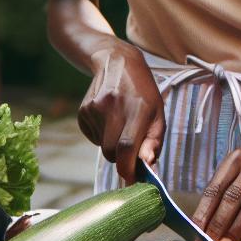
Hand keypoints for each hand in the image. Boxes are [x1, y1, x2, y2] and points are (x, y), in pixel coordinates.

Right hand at [77, 46, 163, 183]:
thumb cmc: (143, 93)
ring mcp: (94, 109)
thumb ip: (154, 142)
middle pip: (112, 153)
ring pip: (101, 147)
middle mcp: (112, 107)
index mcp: (137, 108)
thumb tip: (147, 166)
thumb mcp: (158, 114)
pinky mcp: (82, 111)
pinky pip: (92, 138)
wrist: (117, 62)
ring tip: (120, 124)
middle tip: (131, 146)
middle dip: (122, 158)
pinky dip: (101, 136)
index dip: (128, 168)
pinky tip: (108, 119)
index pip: (127, 147)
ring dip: (112, 145)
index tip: (133, 179)